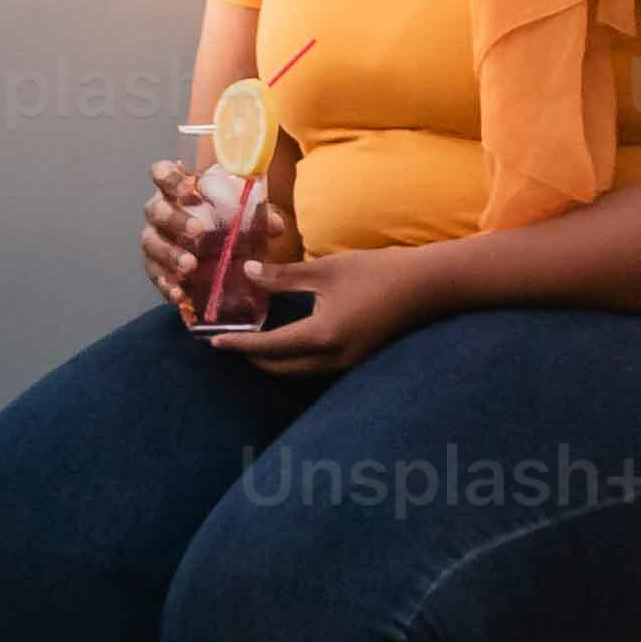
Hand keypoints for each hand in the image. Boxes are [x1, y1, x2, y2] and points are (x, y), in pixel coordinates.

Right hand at [140, 166, 308, 317]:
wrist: (214, 258)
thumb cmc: (225, 225)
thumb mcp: (246, 218)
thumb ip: (259, 217)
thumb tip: (274, 225)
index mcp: (178, 190)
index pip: (163, 173)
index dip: (169, 177)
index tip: (188, 188)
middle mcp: (160, 211)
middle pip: (157, 210)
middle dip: (176, 219)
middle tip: (198, 231)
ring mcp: (155, 240)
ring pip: (152, 243)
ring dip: (170, 254)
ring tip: (190, 266)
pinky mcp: (155, 268)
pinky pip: (155, 275)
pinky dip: (166, 284)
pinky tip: (180, 294)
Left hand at [240, 247, 430, 375]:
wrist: (427, 286)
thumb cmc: (376, 272)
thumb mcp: (325, 269)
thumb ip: (283, 276)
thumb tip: (246, 272)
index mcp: (322, 336)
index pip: (269, 347)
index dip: (239, 345)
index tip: (213, 343)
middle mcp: (333, 359)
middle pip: (281, 368)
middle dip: (253, 359)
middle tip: (229, 345)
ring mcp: (348, 364)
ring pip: (299, 371)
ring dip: (274, 362)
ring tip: (253, 345)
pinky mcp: (357, 359)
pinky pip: (316, 368)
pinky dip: (295, 359)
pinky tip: (288, 343)